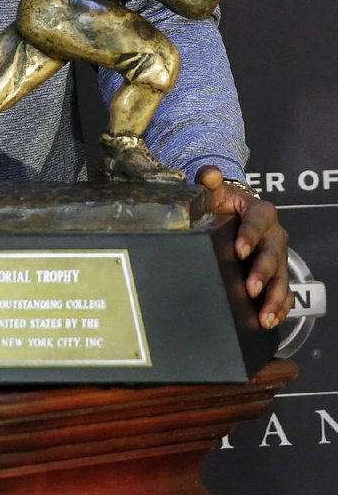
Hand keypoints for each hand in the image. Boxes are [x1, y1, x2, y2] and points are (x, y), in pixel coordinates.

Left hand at [195, 166, 293, 329]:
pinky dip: (281, 308)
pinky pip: (285, 293)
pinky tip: (271, 321)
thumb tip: (209, 174)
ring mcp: (277, 257)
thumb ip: (208, 182)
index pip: (258, 221)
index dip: (250, 235)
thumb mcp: (214, 191)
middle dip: (263, 273)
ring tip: (264, 317)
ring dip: (275, 298)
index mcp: (260, 212)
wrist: (230, 214)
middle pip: (274, 254)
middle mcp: (274, 235)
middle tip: (251, 289)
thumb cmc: (221, 203)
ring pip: (282, 277)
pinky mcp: (276, 275)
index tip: (239, 250)